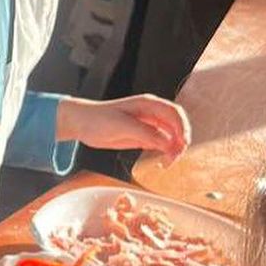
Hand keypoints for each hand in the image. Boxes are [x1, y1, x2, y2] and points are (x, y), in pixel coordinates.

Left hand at [57, 94, 189, 163]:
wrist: (82, 124)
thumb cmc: (99, 119)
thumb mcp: (123, 126)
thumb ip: (146, 133)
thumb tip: (167, 142)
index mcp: (148, 104)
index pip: (174, 113)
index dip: (182, 127)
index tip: (182, 142)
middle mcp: (151, 113)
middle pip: (175, 124)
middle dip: (180, 139)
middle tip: (177, 155)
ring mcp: (147, 125)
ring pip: (169, 135)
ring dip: (173, 147)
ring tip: (169, 161)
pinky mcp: (141, 137)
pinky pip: (159, 143)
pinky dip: (164, 151)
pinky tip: (162, 160)